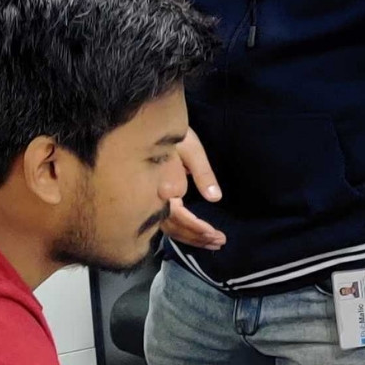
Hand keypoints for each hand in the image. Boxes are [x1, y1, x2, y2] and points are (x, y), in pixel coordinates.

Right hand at [160, 128, 226, 249]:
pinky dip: (180, 231)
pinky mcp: (149, 198)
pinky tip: (192, 233)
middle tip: (220, 241)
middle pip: (174, 228)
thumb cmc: (168, 132)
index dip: (197, 229)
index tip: (216, 234)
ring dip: (190, 238)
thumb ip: (202, 174)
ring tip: (212, 242)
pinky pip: (164, 222)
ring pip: (168, 228)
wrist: (144, 122)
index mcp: (161, 187)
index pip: (179, 217)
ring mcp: (148, 200)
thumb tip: (214, 197)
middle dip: (197, 238)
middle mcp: (151, 198)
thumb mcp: (191, 148)